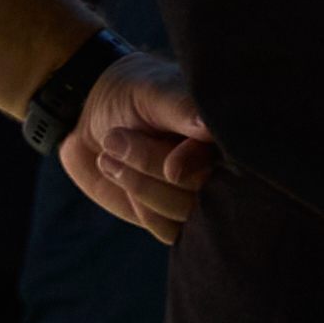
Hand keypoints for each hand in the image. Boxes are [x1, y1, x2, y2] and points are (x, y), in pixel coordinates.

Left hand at [61, 49, 213, 240]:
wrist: (92, 121)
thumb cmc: (129, 96)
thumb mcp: (151, 91)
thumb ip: (181, 108)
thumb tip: (209, 128)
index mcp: (225, 132)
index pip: (230, 158)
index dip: (195, 162)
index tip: (168, 164)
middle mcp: (223, 167)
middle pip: (204, 189)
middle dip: (152, 166)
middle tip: (113, 140)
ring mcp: (202, 196)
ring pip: (185, 212)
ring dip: (141, 186)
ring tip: (109, 154)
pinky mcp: (178, 220)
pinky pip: (169, 231)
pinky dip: (142, 209)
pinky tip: (121, 178)